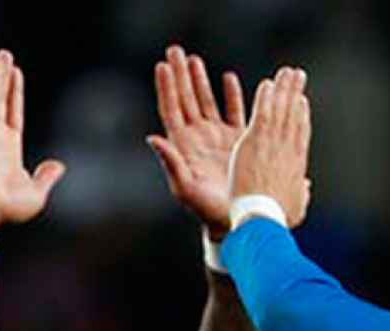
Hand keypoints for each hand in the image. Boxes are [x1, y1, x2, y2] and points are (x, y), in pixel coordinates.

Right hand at [0, 50, 65, 233]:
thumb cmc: (6, 208)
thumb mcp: (36, 194)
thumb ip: (47, 177)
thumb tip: (59, 165)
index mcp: (9, 147)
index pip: (12, 112)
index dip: (14, 93)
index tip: (15, 73)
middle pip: (0, 99)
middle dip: (2, 77)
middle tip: (3, 54)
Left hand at [148, 45, 248, 237]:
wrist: (235, 221)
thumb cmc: (207, 211)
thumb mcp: (185, 188)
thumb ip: (170, 162)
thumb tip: (152, 137)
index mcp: (183, 147)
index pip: (172, 110)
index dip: (167, 88)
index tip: (163, 66)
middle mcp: (197, 139)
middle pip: (185, 100)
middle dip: (180, 75)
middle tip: (175, 50)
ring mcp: (216, 138)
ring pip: (205, 102)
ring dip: (199, 81)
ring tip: (194, 58)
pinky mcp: (237, 141)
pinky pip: (233, 112)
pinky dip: (230, 95)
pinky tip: (228, 77)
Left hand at [227, 67, 311, 228]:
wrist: (260, 217)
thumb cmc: (275, 219)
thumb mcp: (294, 208)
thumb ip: (300, 194)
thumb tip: (305, 186)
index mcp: (295, 164)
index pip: (300, 133)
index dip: (301, 115)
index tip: (302, 102)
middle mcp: (287, 149)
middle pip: (294, 114)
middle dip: (295, 94)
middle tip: (298, 76)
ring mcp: (272, 142)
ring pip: (280, 109)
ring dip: (284, 88)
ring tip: (287, 72)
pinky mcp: (255, 140)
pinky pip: (261, 112)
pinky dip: (266, 97)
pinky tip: (267, 83)